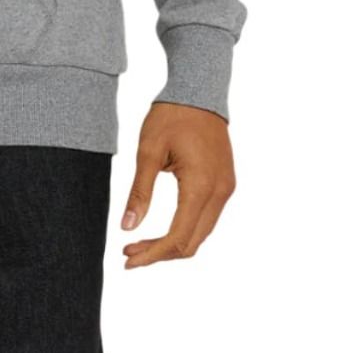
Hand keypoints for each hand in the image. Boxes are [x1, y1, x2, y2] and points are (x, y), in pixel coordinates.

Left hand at [120, 101, 235, 267]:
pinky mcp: (225, 184)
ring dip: (172, 244)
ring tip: (139, 243)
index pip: (178, 237)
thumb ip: (139, 191)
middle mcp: (220, 193)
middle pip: (192, 242)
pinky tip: (162, 228)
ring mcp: (226, 189)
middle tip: (128, 252)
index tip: (128, 259)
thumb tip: (127, 227)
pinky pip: (206, 218)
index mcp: (201, 186)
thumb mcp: (148, 151)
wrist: (199, 92)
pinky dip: (185, 229)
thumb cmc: (171, 116)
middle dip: (160, 253)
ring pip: (201, 233)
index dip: (153, 254)